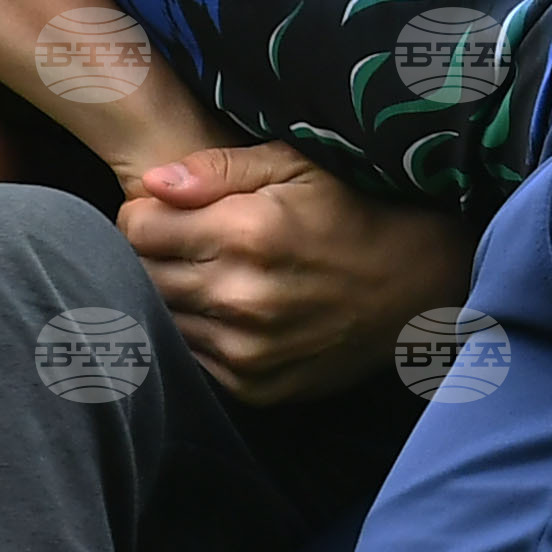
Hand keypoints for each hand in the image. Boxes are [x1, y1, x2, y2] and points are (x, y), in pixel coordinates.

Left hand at [122, 140, 477, 401]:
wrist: (416, 287)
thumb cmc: (351, 213)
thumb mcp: (295, 166)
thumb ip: (217, 169)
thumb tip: (153, 183)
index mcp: (244, 233)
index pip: (135, 229)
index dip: (143, 214)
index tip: (164, 212)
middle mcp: (240, 297)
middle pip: (142, 276)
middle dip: (152, 255)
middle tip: (184, 243)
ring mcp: (247, 349)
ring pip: (161, 320)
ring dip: (172, 297)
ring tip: (209, 277)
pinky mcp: (254, 386)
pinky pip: (191, 358)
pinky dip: (198, 335)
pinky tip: (228, 313)